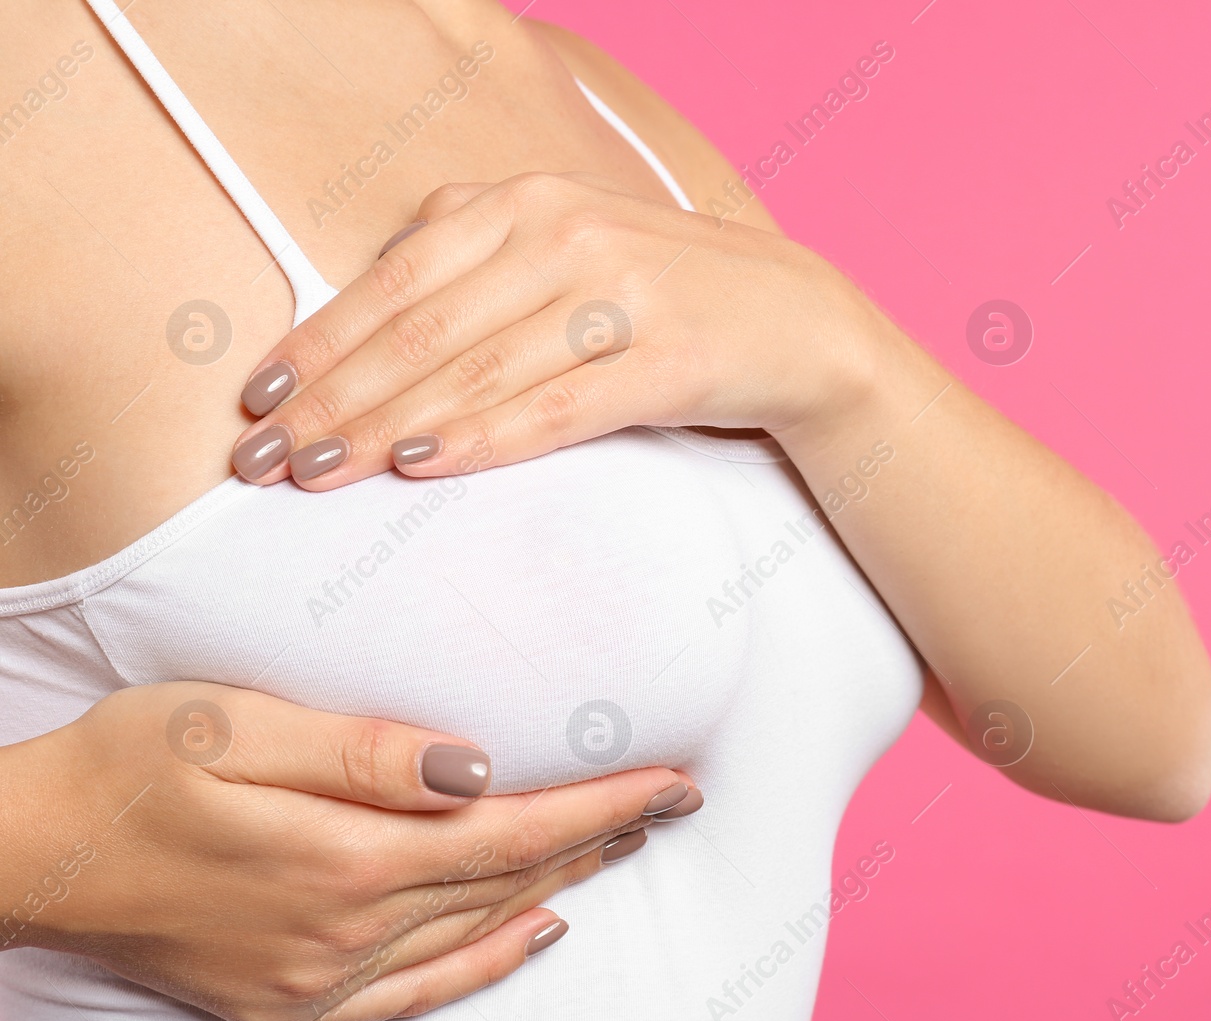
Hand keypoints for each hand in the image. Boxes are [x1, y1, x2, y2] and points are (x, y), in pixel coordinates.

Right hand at [4, 681, 699, 1020]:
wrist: (31, 856)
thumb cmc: (130, 766)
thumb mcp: (238, 728)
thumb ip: (366, 753)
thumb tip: (477, 767)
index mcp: (344, 855)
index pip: (514, 828)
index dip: (604, 804)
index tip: (675, 778)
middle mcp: (346, 929)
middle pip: (509, 879)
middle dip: (603, 835)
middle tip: (675, 799)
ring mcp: (320, 978)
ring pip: (477, 928)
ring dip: (561, 883)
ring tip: (625, 844)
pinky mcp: (291, 1004)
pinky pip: (420, 992)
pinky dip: (489, 960)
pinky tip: (537, 930)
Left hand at [228, 173, 897, 486]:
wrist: (797, 322)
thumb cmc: (661, 298)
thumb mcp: (564, 254)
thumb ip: (474, 267)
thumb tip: (363, 325)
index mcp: (527, 199)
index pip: (397, 278)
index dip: (319, 343)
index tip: (258, 403)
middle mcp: (567, 231)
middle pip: (423, 328)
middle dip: (333, 398)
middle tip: (265, 461)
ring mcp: (622, 291)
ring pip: (477, 369)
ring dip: (386, 427)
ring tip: (320, 475)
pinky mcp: (669, 357)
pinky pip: (557, 406)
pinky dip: (483, 438)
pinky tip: (422, 466)